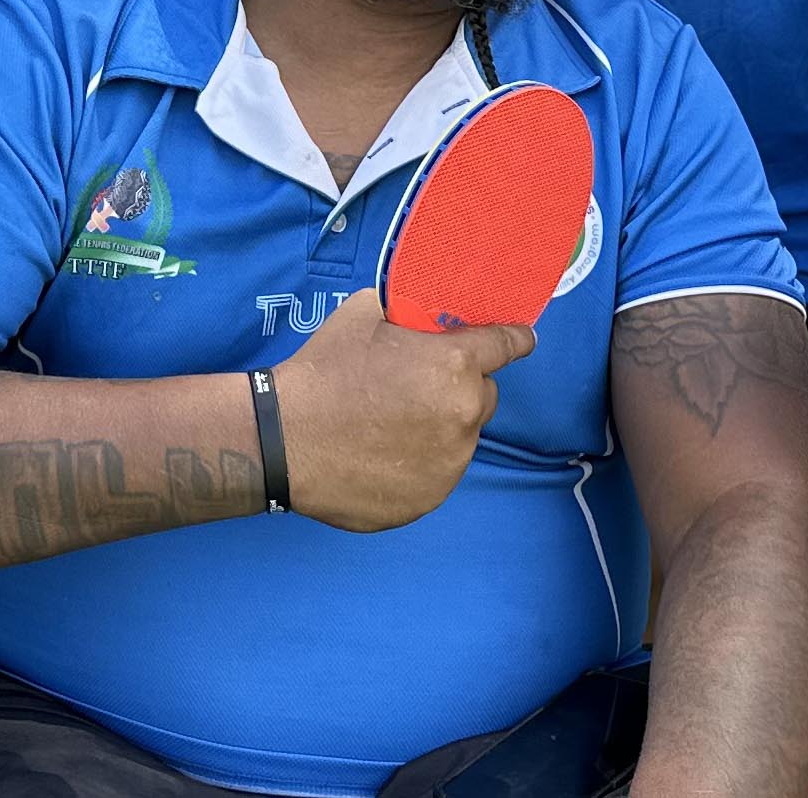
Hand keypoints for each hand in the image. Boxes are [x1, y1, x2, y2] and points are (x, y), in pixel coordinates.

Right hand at [268, 288, 534, 531]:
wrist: (284, 440)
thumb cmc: (323, 372)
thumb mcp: (363, 314)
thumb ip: (408, 310)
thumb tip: (423, 309)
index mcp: (455, 364)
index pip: (508, 346)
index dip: (515, 339)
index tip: (522, 339)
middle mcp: (463, 414)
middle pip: (483, 396)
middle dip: (461, 388)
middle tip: (417, 388)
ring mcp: (449, 462)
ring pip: (461, 438)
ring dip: (441, 429)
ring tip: (391, 426)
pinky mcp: (429, 497)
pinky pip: (438, 473)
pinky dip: (421, 464)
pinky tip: (383, 456)